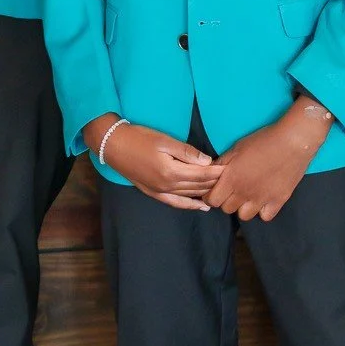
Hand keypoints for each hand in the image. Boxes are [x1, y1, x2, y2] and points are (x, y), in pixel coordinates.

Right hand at [89, 117, 222, 210]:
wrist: (113, 146)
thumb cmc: (139, 138)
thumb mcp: (165, 140)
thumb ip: (187, 152)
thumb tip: (207, 161)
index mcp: (172, 172)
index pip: (202, 175)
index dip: (217, 172)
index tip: (231, 168)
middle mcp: (167, 186)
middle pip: (198, 186)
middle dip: (215, 182)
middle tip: (231, 178)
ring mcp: (160, 191)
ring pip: (190, 195)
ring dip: (206, 192)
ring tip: (221, 190)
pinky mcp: (153, 193)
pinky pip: (175, 203)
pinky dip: (190, 205)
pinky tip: (201, 206)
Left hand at [208, 97, 330, 220]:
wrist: (293, 142)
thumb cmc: (263, 140)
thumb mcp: (237, 147)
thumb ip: (223, 163)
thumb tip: (212, 173)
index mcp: (231, 178)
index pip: (212, 200)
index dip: (212, 195)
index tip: (217, 189)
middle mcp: (244, 192)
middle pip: (227, 209)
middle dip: (227, 200)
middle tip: (234, 189)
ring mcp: (261, 199)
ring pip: (244, 216)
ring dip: (243, 207)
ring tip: (249, 196)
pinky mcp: (278, 201)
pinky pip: (265, 216)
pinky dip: (263, 210)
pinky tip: (265, 199)